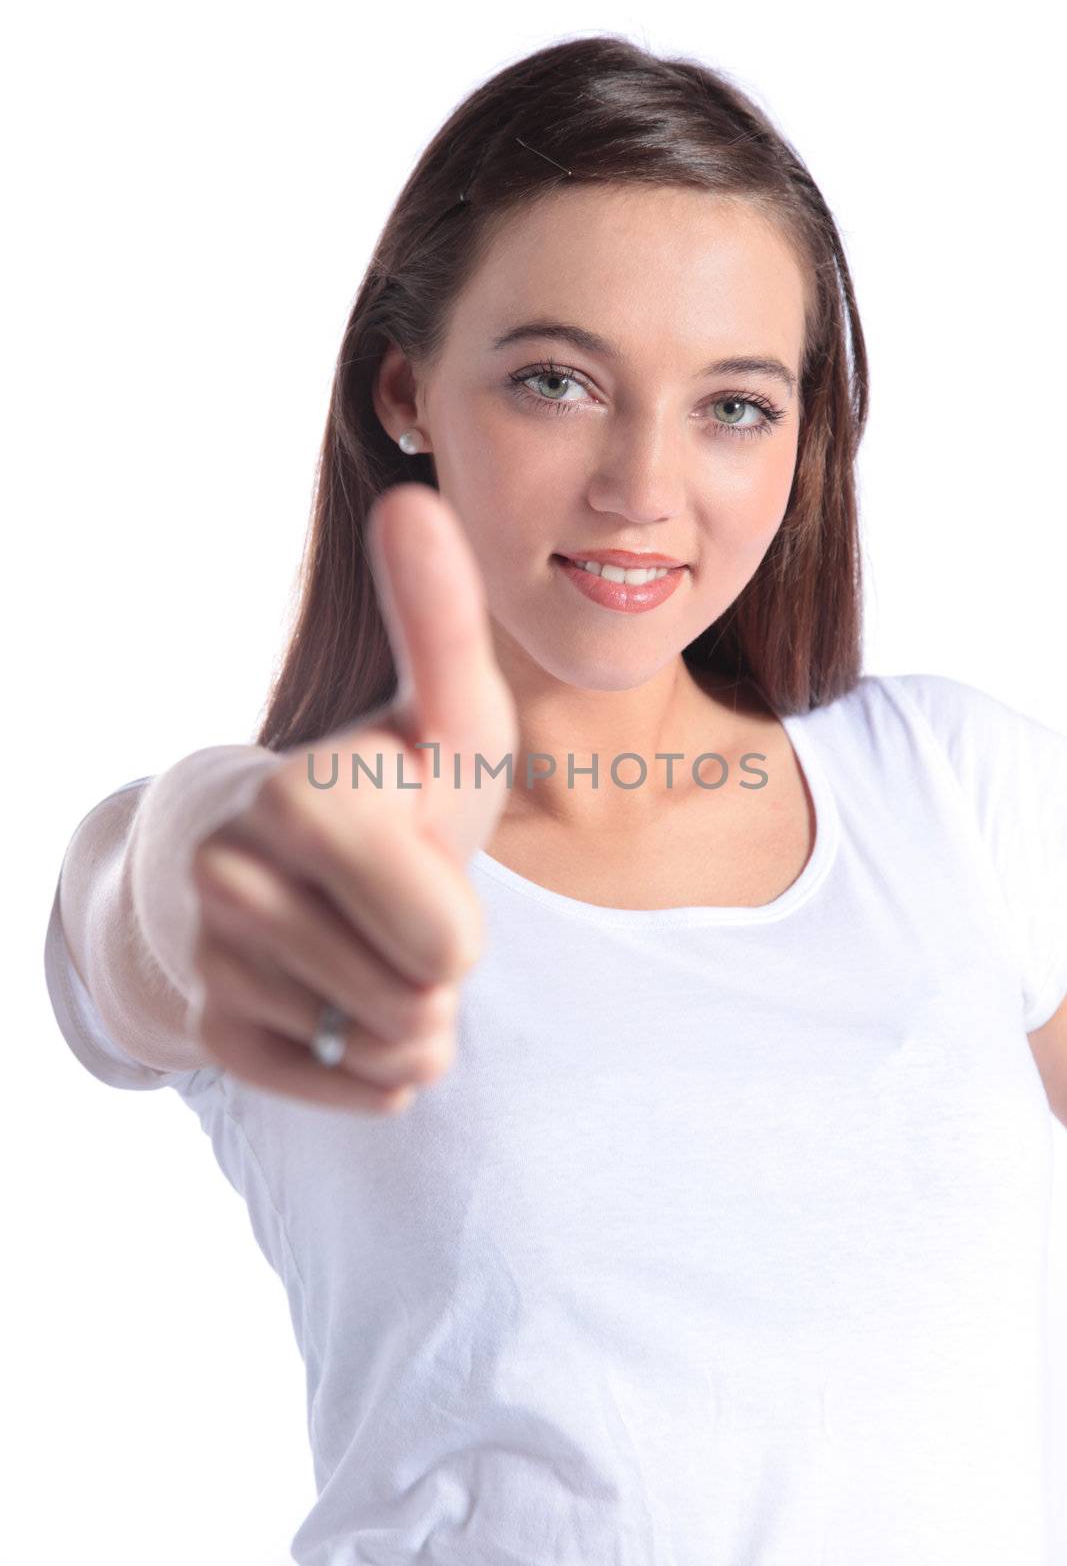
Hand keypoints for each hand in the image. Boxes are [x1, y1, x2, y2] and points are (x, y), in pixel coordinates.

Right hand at [187, 483, 517, 1112]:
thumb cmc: (392, 782)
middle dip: (438, 968)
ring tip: (375, 942)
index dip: (460, 920)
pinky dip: (376, 1066)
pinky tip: (353, 1003)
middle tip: (399, 903)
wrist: (289, 860)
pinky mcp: (210, 1033)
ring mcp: (212, 962)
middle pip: (420, 1001)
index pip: (443, 943)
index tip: (418, 857)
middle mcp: (233, 880)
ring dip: (412, 1012)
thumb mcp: (445, 711)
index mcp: (301, 801)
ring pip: (386, 1047)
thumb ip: (439, 621)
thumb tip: (414, 497)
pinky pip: (345, 1093)